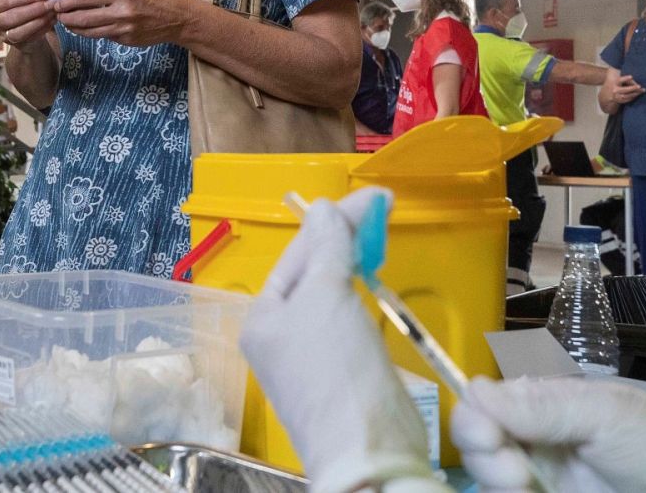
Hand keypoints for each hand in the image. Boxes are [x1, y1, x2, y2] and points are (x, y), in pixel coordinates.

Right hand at [0, 0, 56, 50]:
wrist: (26, 26)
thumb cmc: (24, 6)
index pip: (6, 1)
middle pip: (12, 17)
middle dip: (33, 10)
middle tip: (50, 4)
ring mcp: (3, 35)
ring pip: (19, 32)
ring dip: (38, 22)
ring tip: (52, 13)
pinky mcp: (15, 45)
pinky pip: (29, 39)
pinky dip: (42, 29)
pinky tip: (51, 21)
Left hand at [51, 0, 194, 47]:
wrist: (177, 18)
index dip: (69, 2)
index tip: (58, 3)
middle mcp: (121, 12)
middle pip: (84, 18)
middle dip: (67, 18)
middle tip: (58, 16)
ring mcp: (124, 29)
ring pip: (91, 31)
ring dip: (76, 28)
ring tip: (68, 24)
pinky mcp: (126, 41)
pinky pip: (104, 37)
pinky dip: (94, 32)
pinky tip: (89, 29)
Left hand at [240, 189, 432, 491]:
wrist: (367, 447)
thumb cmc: (335, 366)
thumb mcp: (326, 294)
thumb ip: (329, 246)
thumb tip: (325, 206)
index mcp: (263, 318)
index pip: (297, 254)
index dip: (334, 221)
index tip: (375, 197)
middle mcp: (281, 337)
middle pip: (313, 273)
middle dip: (344, 240)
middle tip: (383, 210)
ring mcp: (313, 358)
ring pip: (333, 296)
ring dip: (354, 265)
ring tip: (381, 236)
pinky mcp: (345, 374)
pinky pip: (351, 322)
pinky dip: (364, 298)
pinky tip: (378, 282)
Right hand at [453, 377, 645, 492]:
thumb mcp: (605, 415)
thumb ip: (541, 406)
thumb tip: (471, 389)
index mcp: (547, 406)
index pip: (484, 404)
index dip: (474, 419)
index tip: (491, 438)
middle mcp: (537, 442)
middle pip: (476, 445)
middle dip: (484, 457)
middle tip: (519, 476)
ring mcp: (544, 480)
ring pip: (489, 480)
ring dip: (497, 483)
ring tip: (528, 489)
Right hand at [611, 75, 645, 104]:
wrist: (606, 93)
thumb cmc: (614, 82)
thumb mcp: (616, 77)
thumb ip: (623, 76)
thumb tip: (634, 79)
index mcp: (614, 82)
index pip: (619, 80)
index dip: (625, 78)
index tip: (631, 76)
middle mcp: (614, 90)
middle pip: (624, 90)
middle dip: (632, 88)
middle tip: (639, 86)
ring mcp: (616, 97)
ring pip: (627, 96)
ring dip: (635, 93)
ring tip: (642, 90)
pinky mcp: (619, 101)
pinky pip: (627, 99)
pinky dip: (633, 97)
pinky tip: (638, 94)